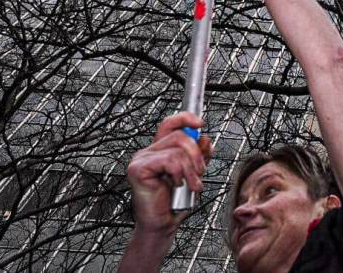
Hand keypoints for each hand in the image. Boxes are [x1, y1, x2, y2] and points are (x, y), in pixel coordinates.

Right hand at [125, 112, 212, 235]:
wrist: (162, 224)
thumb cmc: (175, 201)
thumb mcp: (194, 173)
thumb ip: (199, 155)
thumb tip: (204, 138)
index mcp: (160, 150)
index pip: (170, 123)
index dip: (186, 118)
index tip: (201, 123)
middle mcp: (148, 151)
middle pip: (180, 135)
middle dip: (197, 154)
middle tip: (200, 172)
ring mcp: (141, 159)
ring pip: (177, 149)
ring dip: (191, 169)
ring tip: (192, 184)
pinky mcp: (138, 169)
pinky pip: (169, 160)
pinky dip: (179, 173)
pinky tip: (177, 185)